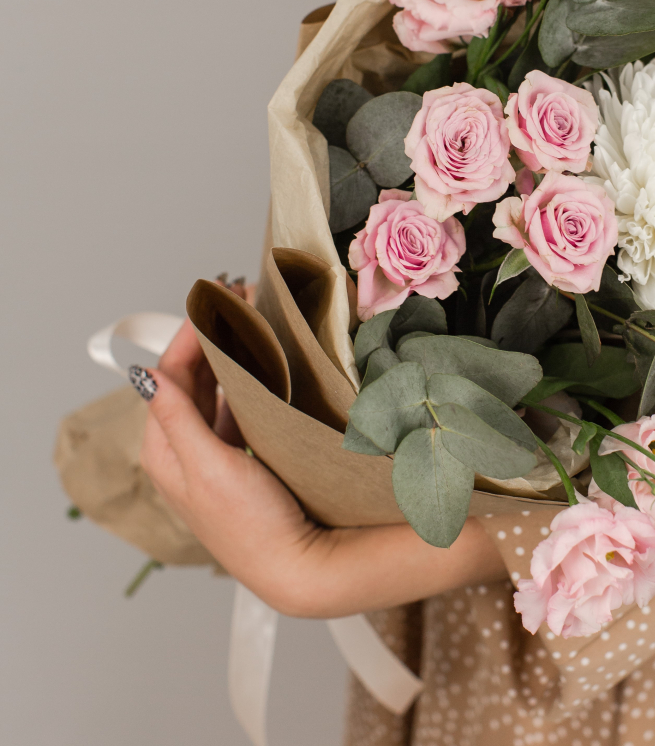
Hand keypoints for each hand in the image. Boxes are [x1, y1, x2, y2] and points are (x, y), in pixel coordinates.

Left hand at [137, 282, 505, 617]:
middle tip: (240, 307)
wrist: (296, 565)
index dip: (188, 336)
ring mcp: (214, 458)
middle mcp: (184, 453)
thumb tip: (144, 373)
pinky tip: (264, 370)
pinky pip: (236, 411)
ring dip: (229, 360)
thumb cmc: (251, 523)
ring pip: (214, 394)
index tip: (216, 304)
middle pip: (189, 382)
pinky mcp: (243, 464)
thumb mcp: (208, 468)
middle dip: (210, 341)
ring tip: (254, 329)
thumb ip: (177, 418)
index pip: (167, 377)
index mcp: (165, 451)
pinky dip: (245, 384)